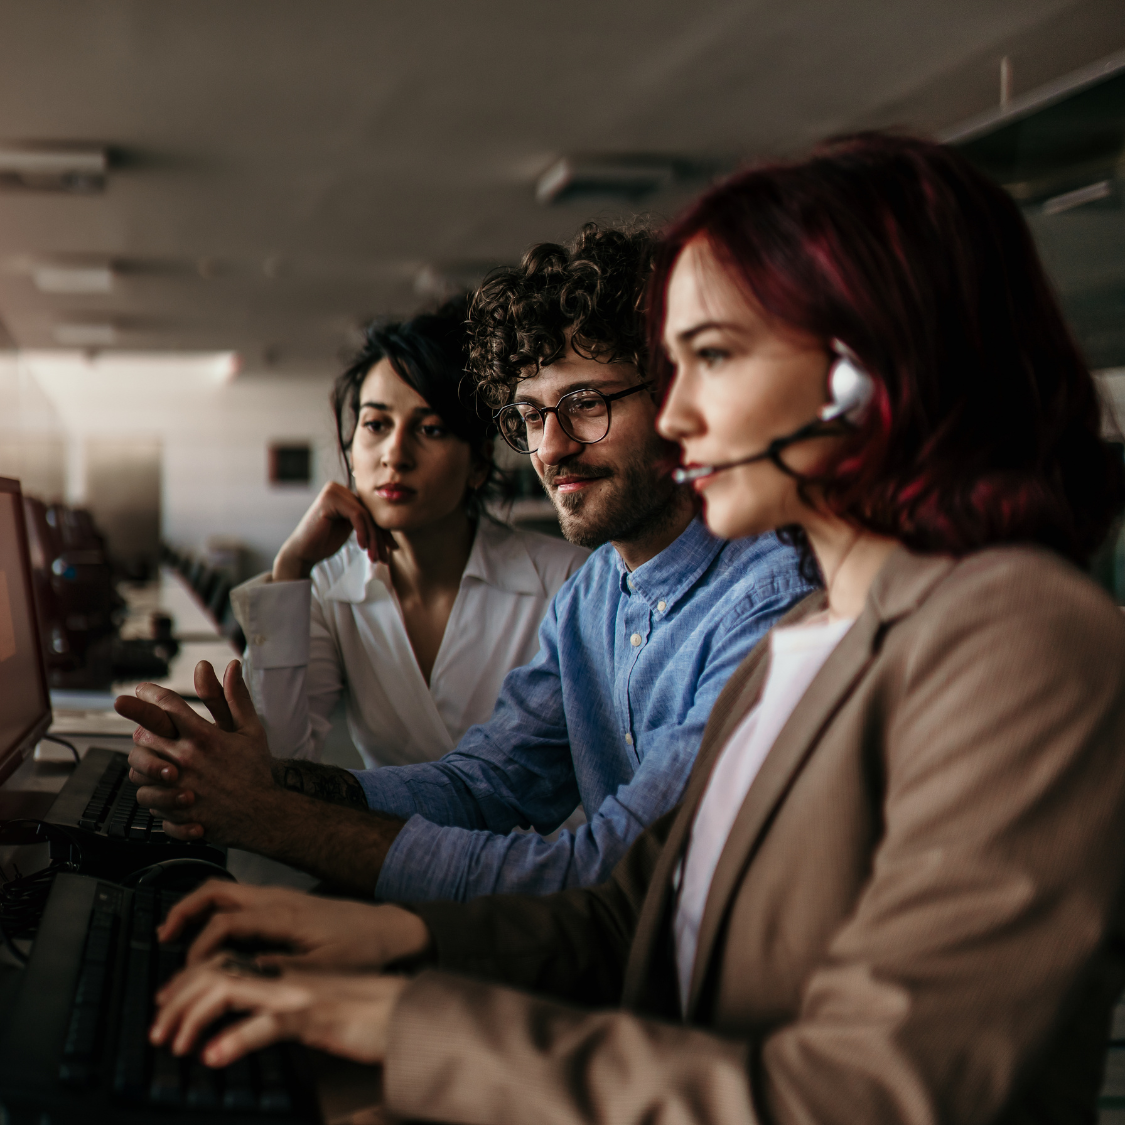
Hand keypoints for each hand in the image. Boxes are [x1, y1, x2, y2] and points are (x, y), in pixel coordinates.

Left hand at [114, 660, 279, 847]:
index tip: (140, 689)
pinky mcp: (173, 810)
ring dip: (143, 762)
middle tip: (149, 728)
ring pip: (137, 769)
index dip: (148, 693)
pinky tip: (165, 788)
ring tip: (156, 760)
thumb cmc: (256, 770)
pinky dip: (151, 792)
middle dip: (142, 728)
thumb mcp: (251, 729)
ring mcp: (177, 786)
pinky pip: (145, 798)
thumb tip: (232, 666)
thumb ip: (235, 697)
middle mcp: (186, 759)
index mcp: (204, 737)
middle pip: (143, 734)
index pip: (166, 705)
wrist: (263, 815)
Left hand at [151, 955, 407, 1066]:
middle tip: (158, 1030)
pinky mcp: (313, 1015)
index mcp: (282, 971)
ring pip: (230, 989)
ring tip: (175, 1043)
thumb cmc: (364, 1012)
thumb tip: (239, 1028)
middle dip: (177, 998)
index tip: (165, 1008)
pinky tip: (214, 1056)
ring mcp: (297, 993)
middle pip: (216, 971)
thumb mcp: (312, 1008)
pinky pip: (266, 1024)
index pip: (223, 963)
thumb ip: (277, 1010)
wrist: (406, 1008)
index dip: (186, 981)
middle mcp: (284, 975)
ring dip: (193, 1014)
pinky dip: (235, 1039)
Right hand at [159, 880, 431, 970]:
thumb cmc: (363, 948)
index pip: (225, 924)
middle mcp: (278, 898)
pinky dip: (216, 911)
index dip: (201, 949)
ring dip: (198, 909)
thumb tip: (240, 975)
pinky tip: (213, 933)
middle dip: (184, 910)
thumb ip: (280, 970)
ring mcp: (281, 897)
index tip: (192, 975)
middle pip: (217, 891)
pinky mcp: (285, 903)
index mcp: (284, 914)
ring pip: (227, 892)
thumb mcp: (323, 967)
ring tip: (177, 933)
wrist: (391, 928)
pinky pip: (240, 899)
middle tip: (163, 936)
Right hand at [273, 482, 394, 580]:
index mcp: (344, 493)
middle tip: (385, 558)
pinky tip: (363, 547)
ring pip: (366, 515)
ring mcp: (334, 491)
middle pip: (370, 513)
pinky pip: (357, 515)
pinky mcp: (330, 499)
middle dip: (380, 538)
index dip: (383, 532)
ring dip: (374, 539)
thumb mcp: (351, 530)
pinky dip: (363, 533)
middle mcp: (339, 488)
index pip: (371, 512)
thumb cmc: (324, 542)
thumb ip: (367, 522)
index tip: (391, 550)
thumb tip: (391, 525)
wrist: (303, 552)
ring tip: (374, 557)